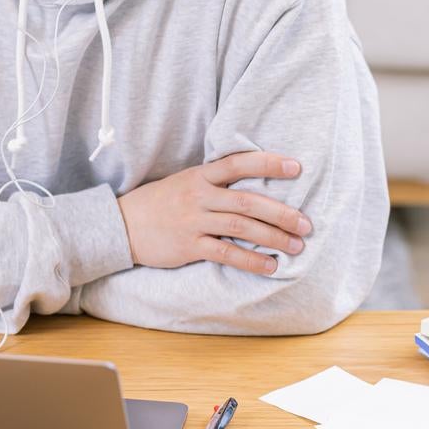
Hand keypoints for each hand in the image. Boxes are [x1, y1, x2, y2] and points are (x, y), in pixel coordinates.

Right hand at [117, 152, 312, 275]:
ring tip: (296, 246)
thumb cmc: (160, 202)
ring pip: (241, 227)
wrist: (122, 224)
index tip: (296, 168)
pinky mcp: (188, 245)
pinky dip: (250, 260)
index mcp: (199, 175)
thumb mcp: (185, 182)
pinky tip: (269, 266)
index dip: (268, 163)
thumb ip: (215, 181)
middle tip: (306, 223)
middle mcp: (198, 195)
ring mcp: (193, 221)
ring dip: (273, 237)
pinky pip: (225, 253)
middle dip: (281, 212)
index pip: (238, 163)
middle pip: (247, 200)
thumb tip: (255, 184)